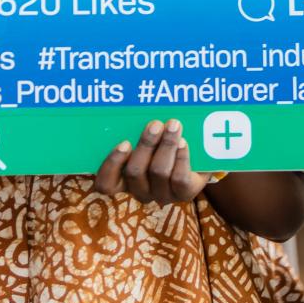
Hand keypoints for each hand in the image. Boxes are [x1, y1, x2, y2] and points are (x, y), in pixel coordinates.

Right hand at [93, 119, 209, 205]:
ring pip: (158, 171)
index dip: (112, 165)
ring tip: (174, 125)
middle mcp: (140, 190)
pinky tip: (183, 142)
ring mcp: (161, 194)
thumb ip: (136, 127)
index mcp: (124, 179)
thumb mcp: (148, 135)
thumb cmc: (163, 141)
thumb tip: (134, 107)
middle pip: (135, 171)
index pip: (106, 183)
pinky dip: (181, 158)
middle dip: (146, 144)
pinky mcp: (183, 194)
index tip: (124, 142)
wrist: (197, 156)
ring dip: (166, 145)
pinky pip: (179, 178)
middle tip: (155, 124)